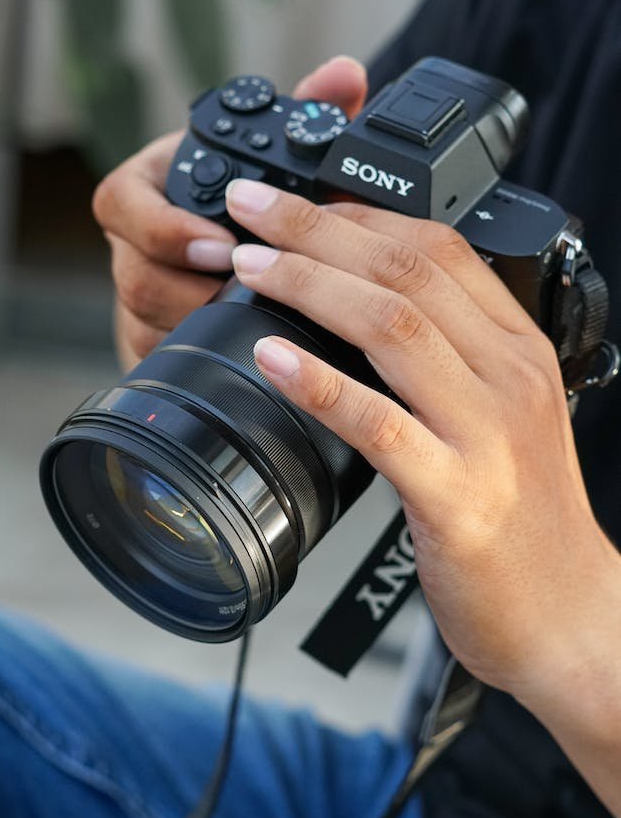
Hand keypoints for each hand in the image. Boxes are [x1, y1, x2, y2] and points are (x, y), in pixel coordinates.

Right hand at [92, 56, 368, 370]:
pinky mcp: (149, 339)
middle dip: (190, 287)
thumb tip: (345, 74)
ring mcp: (141, 295)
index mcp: (154, 188)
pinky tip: (241, 347)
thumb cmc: (261, 201)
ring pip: (144, 319)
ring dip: (199, 320)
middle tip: (245, 289)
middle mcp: (138, 243)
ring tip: (253, 317)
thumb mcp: (285, 157)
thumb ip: (311, 114)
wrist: (246, 257)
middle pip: (133, 273)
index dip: (163, 227)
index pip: (120, 202)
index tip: (221, 243)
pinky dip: (199, 350)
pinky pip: (156, 352)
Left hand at [224, 179, 620, 703]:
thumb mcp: (503, 418)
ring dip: (310, 285)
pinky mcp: (458, 498)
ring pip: (393, 327)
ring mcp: (488, 435)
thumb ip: (448, 364)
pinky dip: (321, 385)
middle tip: (250, 209)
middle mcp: (509, 378)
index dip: (360, 215)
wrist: (568, 615)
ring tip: (248, 267)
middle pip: (406, 271)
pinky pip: (381, 425)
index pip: (441, 248)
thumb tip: (360, 318)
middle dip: (317, 228)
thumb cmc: (523, 518)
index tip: (298, 202)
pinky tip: (272, 358)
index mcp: (518, 351)